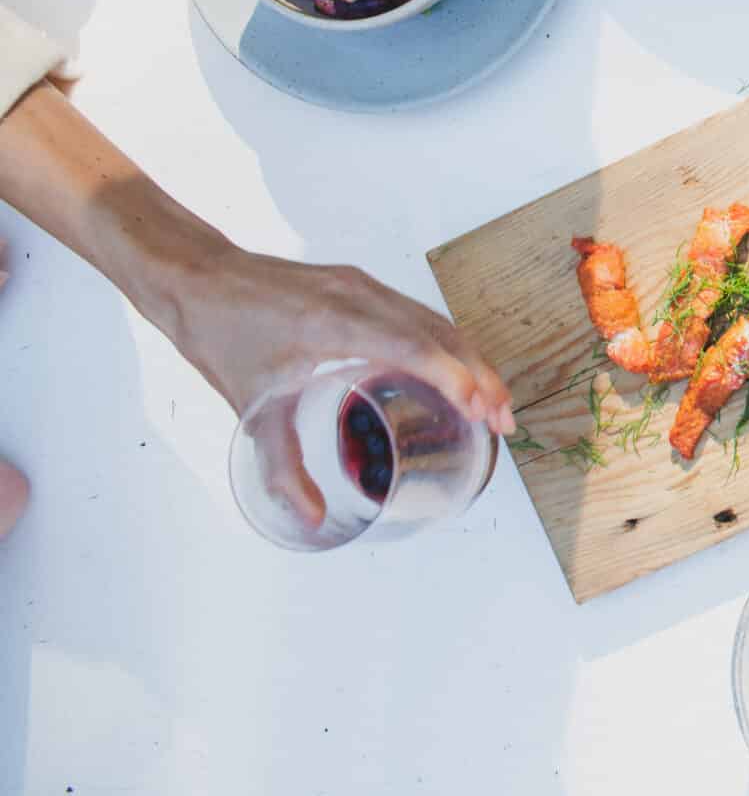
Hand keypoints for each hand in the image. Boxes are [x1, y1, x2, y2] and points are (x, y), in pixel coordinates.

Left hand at [140, 240, 512, 434]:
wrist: (196, 277)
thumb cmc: (221, 334)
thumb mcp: (251, 408)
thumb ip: (282, 467)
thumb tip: (310, 517)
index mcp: (334, 321)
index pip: (414, 346)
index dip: (454, 377)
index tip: (481, 409)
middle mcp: (359, 296)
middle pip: (440, 333)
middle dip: (479, 376)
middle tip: (503, 419)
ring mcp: (364, 285)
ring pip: (435, 321)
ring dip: (469, 359)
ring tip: (492, 401)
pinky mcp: (362, 285)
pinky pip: (419, 313)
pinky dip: (446, 343)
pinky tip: (454, 369)